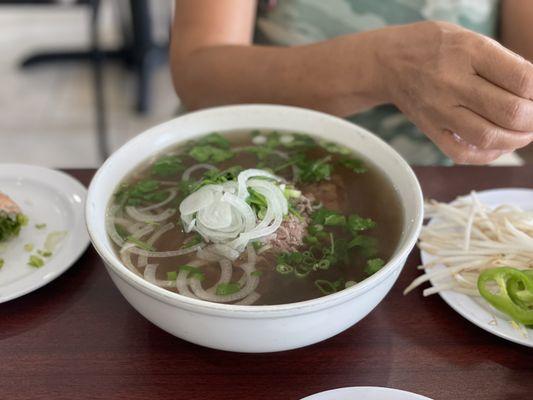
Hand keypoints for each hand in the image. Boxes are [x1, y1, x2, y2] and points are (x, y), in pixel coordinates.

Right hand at [380, 21, 532, 163]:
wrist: (388, 62)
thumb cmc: (434, 47)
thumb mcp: (470, 38)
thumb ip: (502, 62)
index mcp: (469, 51)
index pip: (522, 78)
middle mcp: (453, 82)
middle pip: (509, 111)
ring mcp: (439, 109)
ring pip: (489, 137)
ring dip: (516, 140)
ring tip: (524, 132)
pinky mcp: (430, 129)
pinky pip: (462, 153)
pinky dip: (488, 155)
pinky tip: (498, 146)